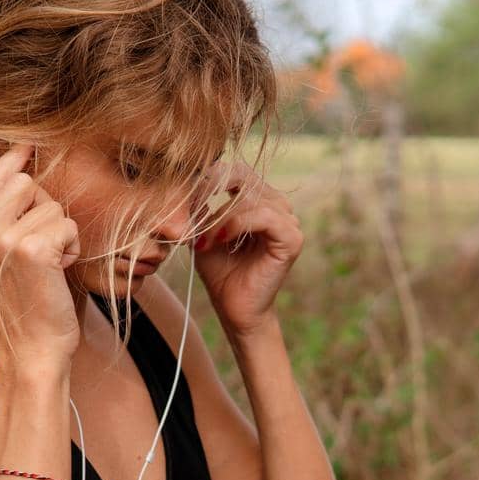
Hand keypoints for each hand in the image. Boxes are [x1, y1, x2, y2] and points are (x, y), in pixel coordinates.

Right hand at [0, 141, 83, 373]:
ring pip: (49, 204)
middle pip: (23, 183)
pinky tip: (58, 272)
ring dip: (60, 233)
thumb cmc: (22, 310)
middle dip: (45, 209)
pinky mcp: (29, 249)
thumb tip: (19, 170)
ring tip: (49, 265)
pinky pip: (65, 225)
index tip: (29, 146)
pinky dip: (71, 247)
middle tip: (44, 246)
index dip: (14, 161)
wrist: (30, 353)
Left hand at [190, 161, 302, 342]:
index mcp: (259, 199)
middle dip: (210, 195)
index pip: (235, 170)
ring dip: (220, 216)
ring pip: (250, 197)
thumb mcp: (203, 230)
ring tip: (203, 240)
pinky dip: (236, 224)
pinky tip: (219, 239)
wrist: (235, 309)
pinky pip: (264, 216)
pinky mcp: (292, 238)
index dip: (207, 180)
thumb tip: (189, 176)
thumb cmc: (220, 271)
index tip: (186, 204)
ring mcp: (288, 220)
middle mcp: (277, 205)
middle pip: (242, 177)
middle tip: (191, 218)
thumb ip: (201, 204)